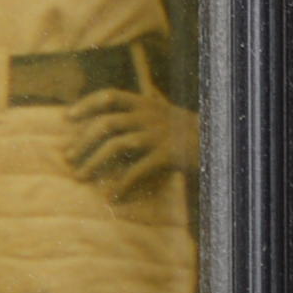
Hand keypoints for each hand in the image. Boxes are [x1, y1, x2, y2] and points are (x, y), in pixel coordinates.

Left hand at [64, 89, 194, 200]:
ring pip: (116, 145)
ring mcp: (159, 134)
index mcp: (147, 103)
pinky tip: (111, 197)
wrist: (224, 143)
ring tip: (80, 176)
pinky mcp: (169, 154)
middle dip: (83, 141)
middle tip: (67, 157)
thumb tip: (142, 96)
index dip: (87, 104)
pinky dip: (122, 184)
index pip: (110, 96)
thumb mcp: (171, 112)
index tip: (67, 117)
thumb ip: (152, 106)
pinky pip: (138, 169)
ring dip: (93, 162)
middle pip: (106, 124)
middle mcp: (151, 115)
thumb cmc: (192, 131)